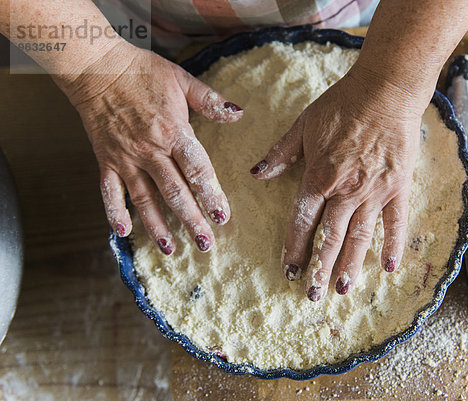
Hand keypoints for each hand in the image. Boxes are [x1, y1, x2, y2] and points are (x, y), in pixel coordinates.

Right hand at [66, 41, 242, 254]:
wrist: (97, 67)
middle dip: (192, 220)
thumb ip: (210, 100)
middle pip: (175, 192)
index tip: (222, 216)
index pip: (197, 170)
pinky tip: (124, 232)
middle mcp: (150, 150)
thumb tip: (238, 114)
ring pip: (144, 199)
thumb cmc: (142, 71)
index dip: (211, 194)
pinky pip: (109, 191)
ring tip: (171, 248)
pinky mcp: (105, 160)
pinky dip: (114, 212)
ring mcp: (125, 158)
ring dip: (158, 225)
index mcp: (173, 131)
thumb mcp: (181, 79)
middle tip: (206, 244)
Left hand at [250, 67, 424, 300]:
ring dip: (351, 266)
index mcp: (319, 176)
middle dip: (319, 268)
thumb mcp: (304, 125)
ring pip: (360, 236)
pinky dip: (392, 245)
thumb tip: (255, 173)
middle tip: (313, 295)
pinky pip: (396, 222)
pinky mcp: (398, 187)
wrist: (385, 91)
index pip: (303, 220)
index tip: (289, 271)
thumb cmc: (342, 105)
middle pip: (330, 237)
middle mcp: (345, 190)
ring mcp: (374, 191)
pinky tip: (390, 267)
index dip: (294, 248)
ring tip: (342, 290)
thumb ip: (280, 153)